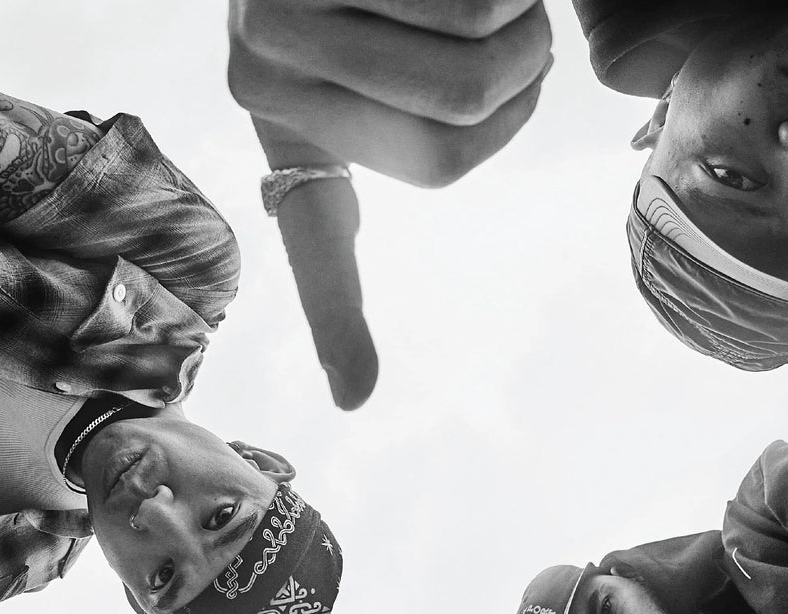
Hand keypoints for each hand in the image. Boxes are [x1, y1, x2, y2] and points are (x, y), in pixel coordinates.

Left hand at [227, 0, 552, 408]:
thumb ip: (408, 136)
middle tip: (522, 31)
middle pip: (455, 134)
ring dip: (525, 18)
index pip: (317, 233)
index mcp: (285, 115)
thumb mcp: (372, 47)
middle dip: (524, 80)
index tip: (351, 402)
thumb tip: (361, 373)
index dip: (338, 324)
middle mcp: (262, 67)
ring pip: (474, 58)